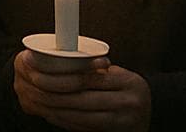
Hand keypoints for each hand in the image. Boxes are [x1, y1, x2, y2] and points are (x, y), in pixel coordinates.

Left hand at [13, 50, 151, 130]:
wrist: (153, 111)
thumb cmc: (126, 87)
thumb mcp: (117, 73)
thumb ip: (93, 69)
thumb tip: (56, 59)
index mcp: (127, 82)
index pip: (85, 78)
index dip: (57, 74)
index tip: (36, 67)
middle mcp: (127, 103)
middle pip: (80, 99)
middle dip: (51, 92)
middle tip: (31, 84)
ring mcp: (123, 121)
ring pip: (80, 116)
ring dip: (54, 108)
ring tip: (37, 100)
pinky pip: (85, 128)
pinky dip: (65, 121)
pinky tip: (51, 114)